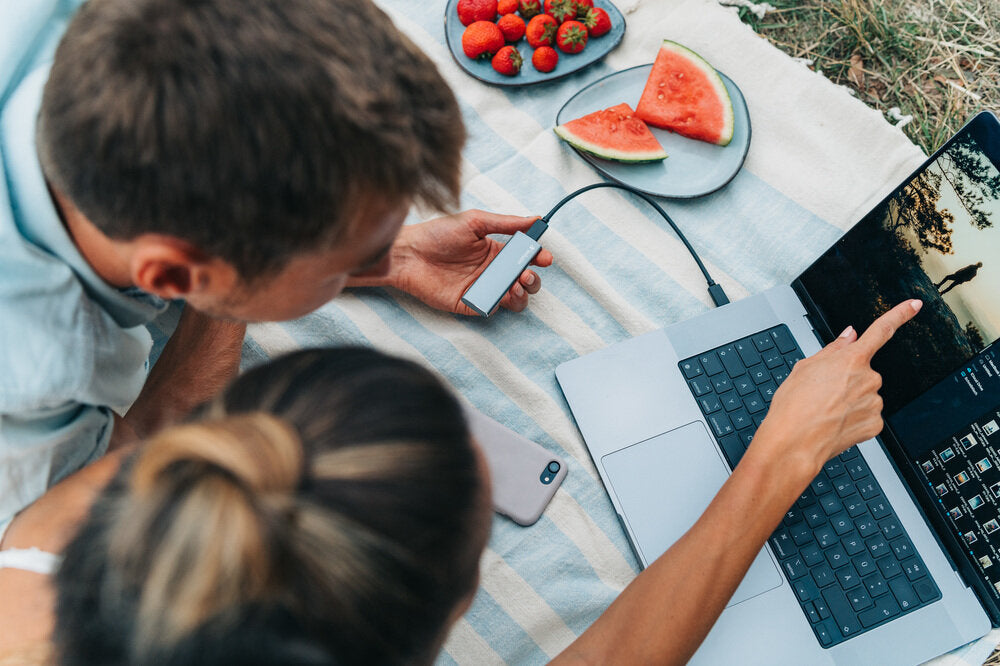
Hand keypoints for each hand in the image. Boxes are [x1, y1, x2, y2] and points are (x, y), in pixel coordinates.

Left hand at [363, 210, 553, 315]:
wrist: (408, 254)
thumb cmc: (437, 233)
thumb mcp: (475, 221)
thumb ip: (506, 223)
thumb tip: (535, 219)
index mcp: (495, 251)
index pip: (525, 257)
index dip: (538, 258)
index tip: (544, 258)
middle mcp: (492, 271)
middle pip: (525, 281)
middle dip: (532, 279)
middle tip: (526, 274)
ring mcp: (482, 288)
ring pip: (514, 298)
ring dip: (521, 294)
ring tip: (515, 285)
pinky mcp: (470, 304)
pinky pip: (493, 307)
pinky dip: (500, 302)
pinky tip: (497, 293)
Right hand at [751, 299, 922, 475]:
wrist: (794, 443)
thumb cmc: (793, 406)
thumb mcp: (804, 368)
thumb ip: (832, 349)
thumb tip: (849, 336)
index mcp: (851, 359)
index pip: (881, 330)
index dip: (900, 315)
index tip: (915, 305)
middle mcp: (869, 378)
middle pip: (864, 372)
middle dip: (848, 379)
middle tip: (823, 393)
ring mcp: (874, 402)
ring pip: (866, 395)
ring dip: (850, 400)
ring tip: (825, 411)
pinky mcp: (875, 424)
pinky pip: (868, 415)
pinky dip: (854, 418)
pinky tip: (836, 423)